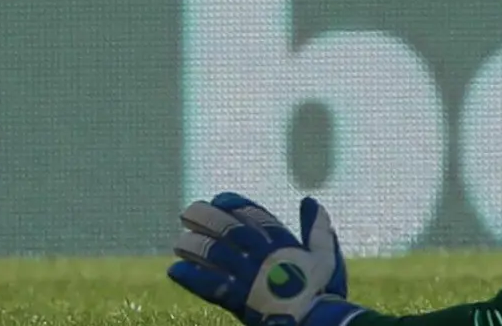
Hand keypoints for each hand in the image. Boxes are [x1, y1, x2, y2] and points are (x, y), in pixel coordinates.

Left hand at [168, 193, 362, 325]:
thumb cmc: (323, 293)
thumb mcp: (327, 258)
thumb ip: (318, 229)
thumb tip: (311, 200)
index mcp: (281, 243)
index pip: (251, 213)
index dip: (232, 203)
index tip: (218, 200)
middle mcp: (261, 256)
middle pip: (225, 228)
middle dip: (203, 217)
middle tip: (186, 213)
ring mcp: (248, 277)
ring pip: (212, 253)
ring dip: (192, 245)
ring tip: (179, 242)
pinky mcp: (238, 301)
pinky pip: (207, 285)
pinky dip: (189, 277)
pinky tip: (175, 270)